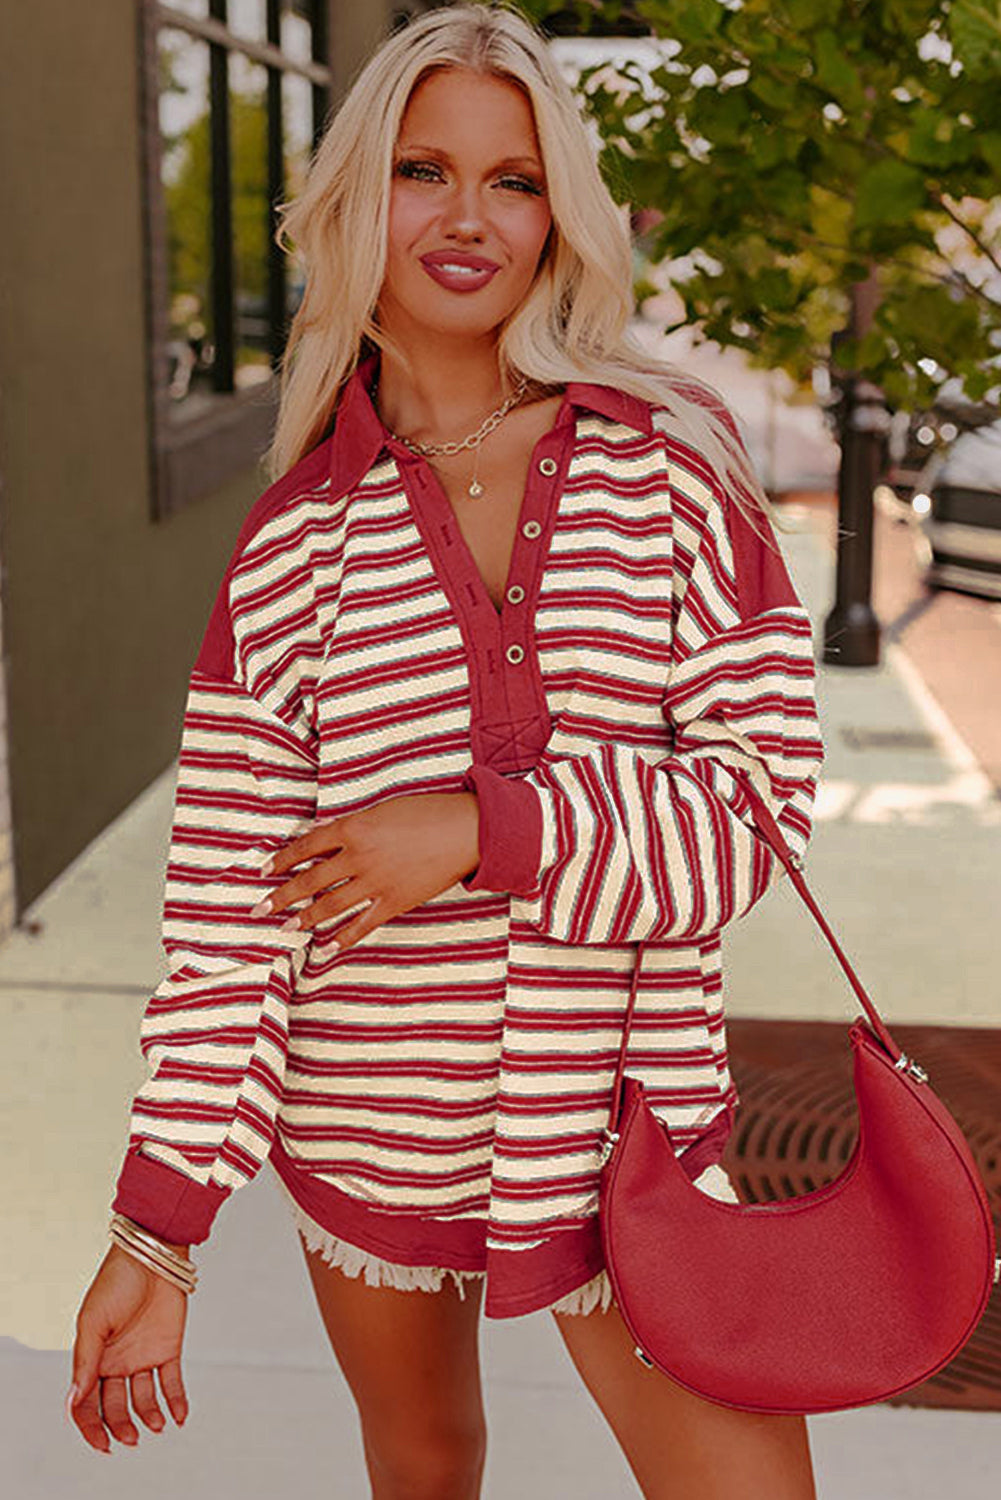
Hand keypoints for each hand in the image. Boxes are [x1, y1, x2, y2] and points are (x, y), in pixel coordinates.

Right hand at [67, 1244, 189, 1452]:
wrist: (152, 1255)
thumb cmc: (116, 1282)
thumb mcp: (93, 1322)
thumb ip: (85, 1361)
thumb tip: (75, 1400)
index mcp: (93, 1358)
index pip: (86, 1403)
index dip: (91, 1427)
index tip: (102, 1444)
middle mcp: (116, 1362)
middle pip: (114, 1406)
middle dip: (120, 1426)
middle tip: (130, 1439)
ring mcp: (143, 1357)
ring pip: (143, 1399)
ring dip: (148, 1417)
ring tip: (155, 1426)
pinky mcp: (168, 1349)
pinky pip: (172, 1382)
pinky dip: (176, 1402)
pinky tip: (179, 1417)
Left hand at [256, 791, 479, 950]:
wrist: (465, 831)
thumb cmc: (426, 812)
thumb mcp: (382, 810)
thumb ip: (349, 825)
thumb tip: (319, 833)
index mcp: (353, 829)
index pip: (306, 846)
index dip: (282, 860)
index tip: (264, 871)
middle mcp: (358, 857)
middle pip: (310, 879)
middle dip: (282, 896)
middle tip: (260, 909)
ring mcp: (375, 883)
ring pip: (330, 905)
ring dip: (304, 918)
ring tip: (286, 928)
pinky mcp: (394, 902)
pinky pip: (362, 925)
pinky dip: (342, 939)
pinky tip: (324, 948)